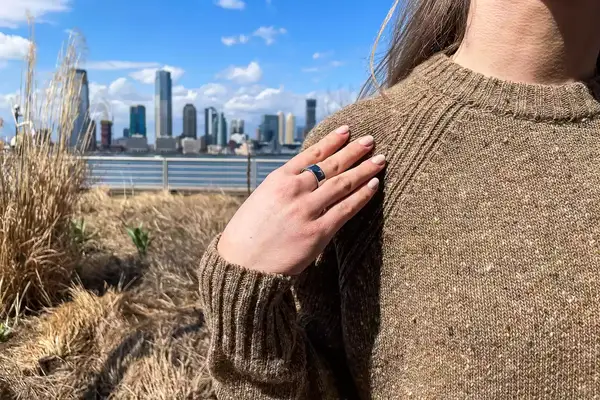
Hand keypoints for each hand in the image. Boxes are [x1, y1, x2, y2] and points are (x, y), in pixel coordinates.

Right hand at [217, 125, 384, 275]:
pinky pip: (345, 210)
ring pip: (342, 184)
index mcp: (278, 179)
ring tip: (380, 159)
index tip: (347, 130)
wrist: (241, 265)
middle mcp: (294, 190)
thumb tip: (305, 178)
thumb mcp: (261, 199)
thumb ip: (284, 187)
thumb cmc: (248, 234)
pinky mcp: (317, 232)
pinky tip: (374, 185)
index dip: (332, 141)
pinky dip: (361, 196)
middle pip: (331, 165)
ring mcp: (307, 210)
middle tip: (370, 140)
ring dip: (364, 169)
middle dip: (354, 151)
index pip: (311, 154)